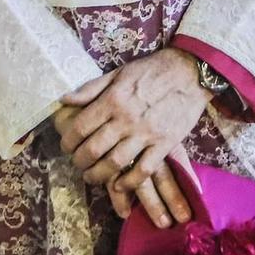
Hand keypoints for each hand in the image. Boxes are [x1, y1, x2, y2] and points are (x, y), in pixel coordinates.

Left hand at [59, 50, 209, 226]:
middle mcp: (126, 118)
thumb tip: (64, 99)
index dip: (68, 141)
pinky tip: (120, 184)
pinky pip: (144, 169)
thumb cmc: (152, 70)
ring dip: (99, 174)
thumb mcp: (118, 73)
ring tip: (92, 176)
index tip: (66, 146)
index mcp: (113, 99)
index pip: (80, 127)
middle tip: (77, 163)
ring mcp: (147, 133)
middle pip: (94, 149)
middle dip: (80, 161)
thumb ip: (91, 88)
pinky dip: (129, 181)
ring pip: (115, 162)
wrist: (190, 71)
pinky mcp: (165, 143)